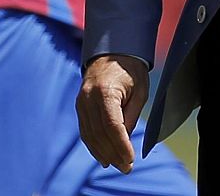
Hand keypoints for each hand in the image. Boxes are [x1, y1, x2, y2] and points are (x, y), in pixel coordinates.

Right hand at [76, 53, 150, 173]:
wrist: (112, 51)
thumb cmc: (130, 70)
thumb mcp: (139, 91)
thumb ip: (132, 115)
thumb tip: (125, 140)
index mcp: (105, 92)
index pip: (113, 126)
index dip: (121, 146)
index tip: (130, 160)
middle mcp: (89, 98)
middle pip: (100, 134)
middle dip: (113, 153)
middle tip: (126, 167)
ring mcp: (81, 103)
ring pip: (90, 135)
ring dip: (102, 153)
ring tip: (116, 164)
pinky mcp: (80, 106)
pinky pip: (85, 130)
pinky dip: (93, 145)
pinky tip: (102, 156)